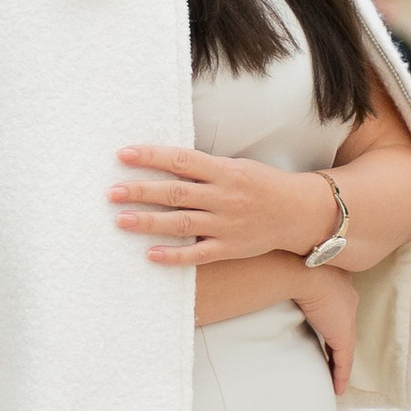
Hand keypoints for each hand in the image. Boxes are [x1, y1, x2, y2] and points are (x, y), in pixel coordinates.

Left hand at [111, 142, 336, 266]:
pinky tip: (150, 254)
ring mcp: (225, 225)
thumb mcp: (236, 166)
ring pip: (181, 223)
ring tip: (120, 220)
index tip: (123, 154)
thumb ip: (203, 168)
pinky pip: (197, 255)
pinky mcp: (229, 248)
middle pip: (175, 193)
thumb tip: (164, 162)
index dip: (151, 156)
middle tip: (111, 191)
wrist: (299, 213)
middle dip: (141, 191)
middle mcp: (223, 197)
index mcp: (224, 171)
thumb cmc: (262, 185)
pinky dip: (174, 256)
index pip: (181, 160)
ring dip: (148, 222)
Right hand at [290, 262, 358, 391]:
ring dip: (339, 362)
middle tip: (331, 356)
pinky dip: (341, 374)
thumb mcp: (288, 270)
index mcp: (337, 279)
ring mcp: (347, 316)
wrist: (302, 269)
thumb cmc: (288, 264)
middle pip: (344, 324)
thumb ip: (284, 279)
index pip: (336, 304)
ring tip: (334, 376)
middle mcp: (348, 296)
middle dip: (338, 340)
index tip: (323, 328)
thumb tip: (263, 280)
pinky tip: (338, 388)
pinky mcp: (343, 334)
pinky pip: (344, 360)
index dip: (330, 318)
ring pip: (345, 345)